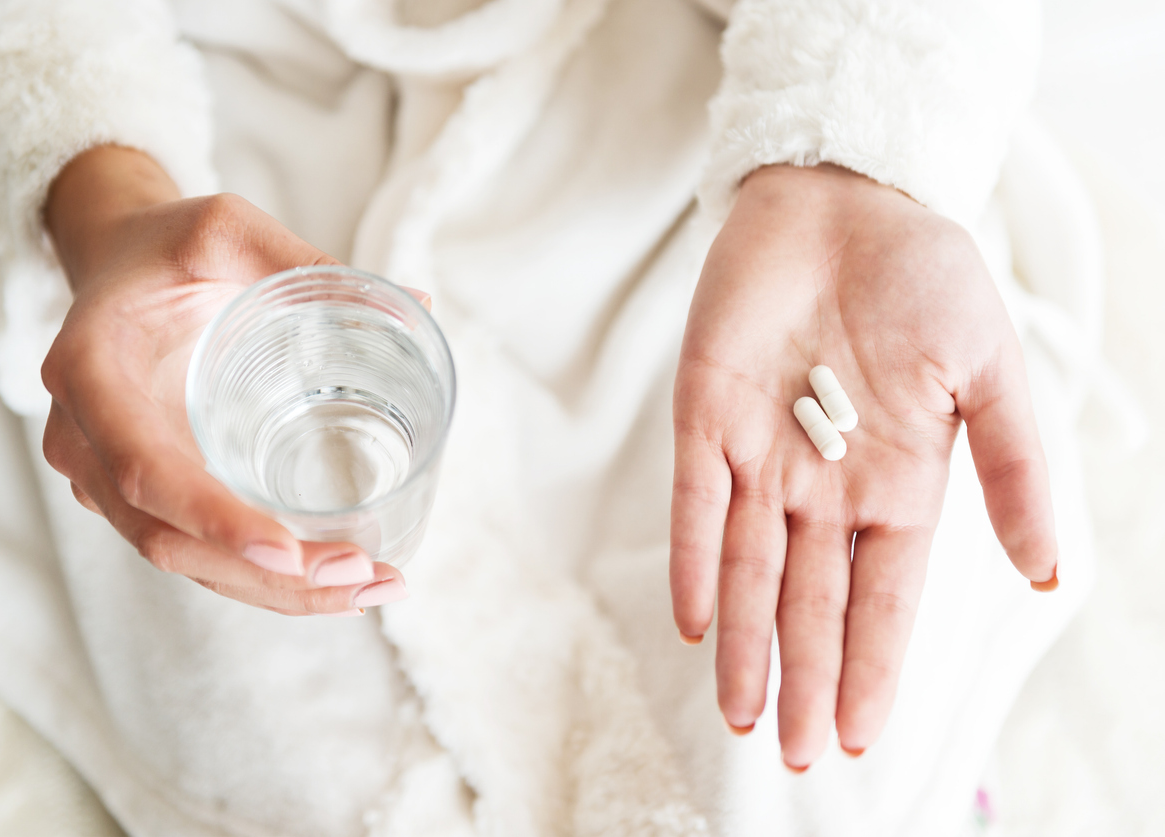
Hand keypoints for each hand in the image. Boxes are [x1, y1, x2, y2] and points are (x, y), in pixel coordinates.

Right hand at [42, 147, 419, 613]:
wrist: (116, 263)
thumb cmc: (167, 246)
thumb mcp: (225, 229)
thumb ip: (304, 263)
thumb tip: (416, 306)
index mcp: (91, 372)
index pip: (144, 470)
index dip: (213, 520)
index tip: (289, 552)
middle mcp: (86, 440)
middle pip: (167, 539)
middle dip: (266, 576)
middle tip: (362, 574)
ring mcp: (108, 475)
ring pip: (184, 560)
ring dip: (275, 591)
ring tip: (370, 588)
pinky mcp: (144, 492)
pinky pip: (196, 550)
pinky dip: (262, 578)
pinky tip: (335, 581)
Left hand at [670, 164, 1056, 767]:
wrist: (846, 199)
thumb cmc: (924, 278)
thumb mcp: (989, 371)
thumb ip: (1012, 467)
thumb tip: (1048, 571)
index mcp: (896, 484)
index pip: (882, 597)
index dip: (872, 665)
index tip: (859, 736)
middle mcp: (824, 485)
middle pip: (811, 599)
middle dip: (804, 675)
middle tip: (792, 754)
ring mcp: (761, 455)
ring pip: (747, 566)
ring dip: (745, 639)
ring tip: (743, 711)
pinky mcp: (706, 417)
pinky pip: (695, 501)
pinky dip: (692, 558)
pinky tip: (695, 619)